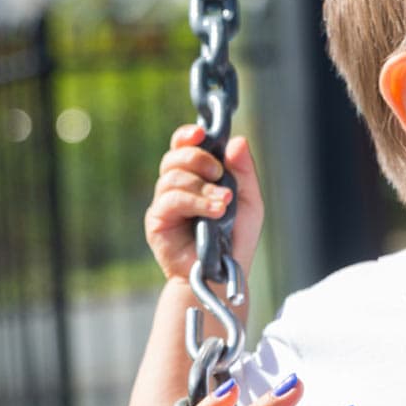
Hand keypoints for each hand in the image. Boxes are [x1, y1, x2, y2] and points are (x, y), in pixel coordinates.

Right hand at [145, 124, 263, 326]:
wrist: (223, 273)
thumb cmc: (235, 237)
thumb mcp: (249, 200)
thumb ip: (244, 171)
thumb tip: (237, 141)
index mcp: (196, 175)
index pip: (183, 146)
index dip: (187, 136)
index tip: (200, 133)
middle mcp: (176, 185)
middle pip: (175, 156)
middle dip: (198, 158)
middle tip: (217, 172)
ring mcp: (165, 203)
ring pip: (173, 176)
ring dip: (202, 186)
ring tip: (223, 202)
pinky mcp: (157, 221)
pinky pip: (171, 200)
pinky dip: (195, 201)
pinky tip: (214, 211)